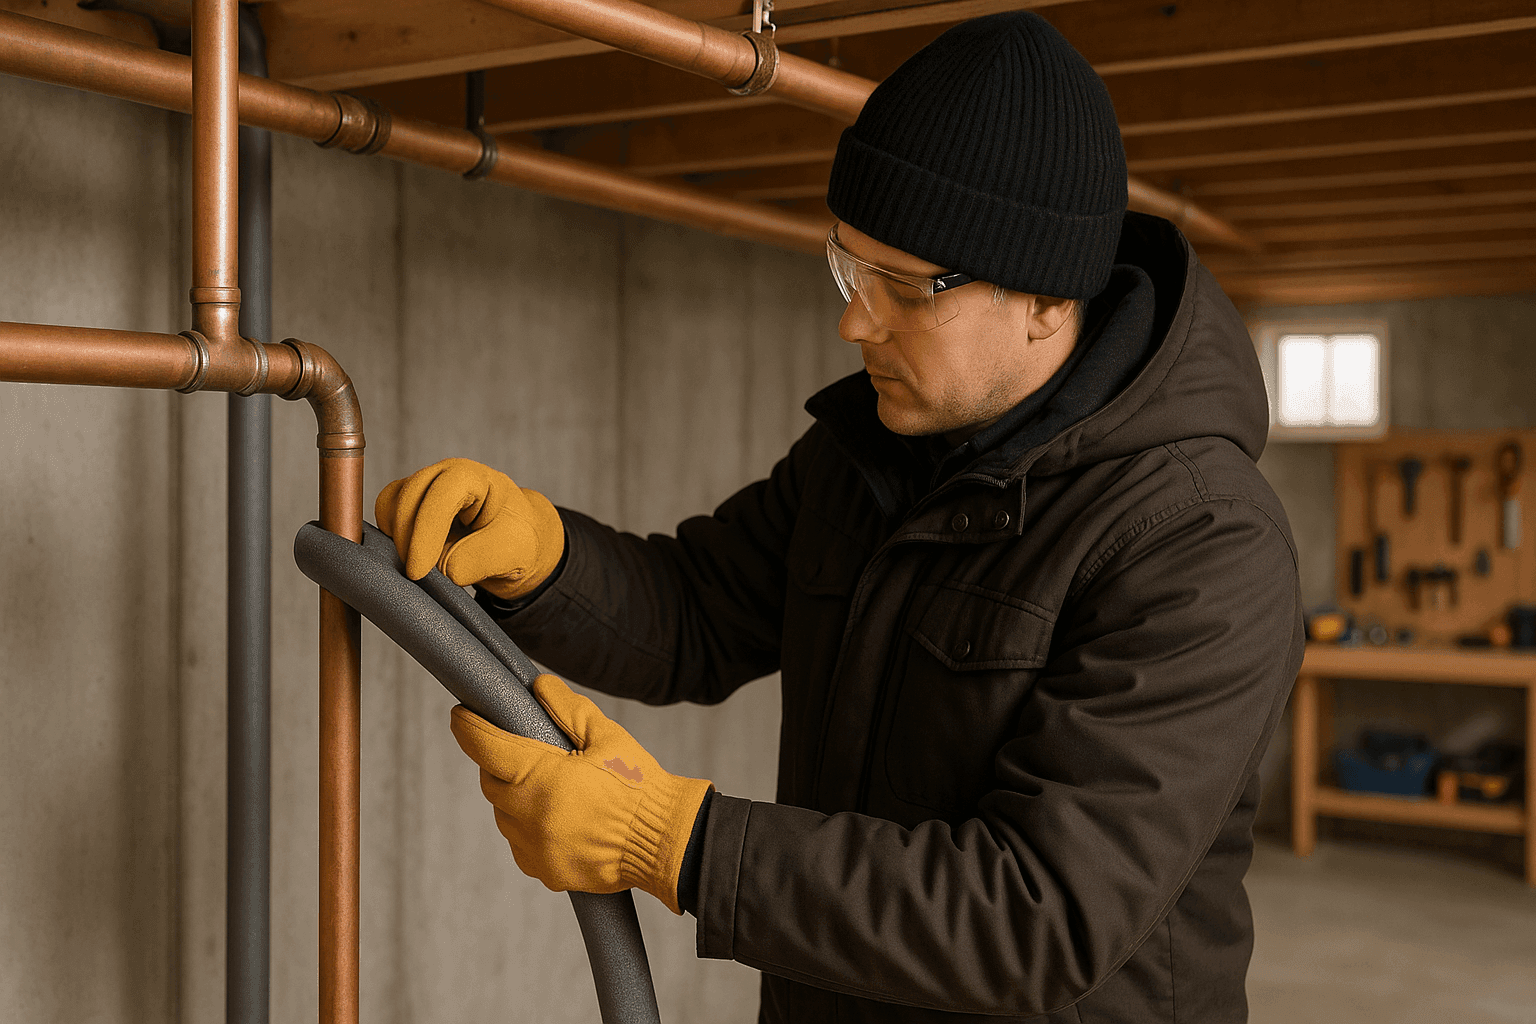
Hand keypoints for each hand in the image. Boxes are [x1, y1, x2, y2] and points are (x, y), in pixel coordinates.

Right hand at [374, 457, 562, 598]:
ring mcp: (424, 485)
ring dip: (397, 539)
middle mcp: (444, 474)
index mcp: (474, 477)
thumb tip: (443, 570)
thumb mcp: (512, 553)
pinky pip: (386, 514)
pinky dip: (390, 536)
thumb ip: (477, 560)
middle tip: (418, 576)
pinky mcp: (409, 502)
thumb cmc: (516, 539)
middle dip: (408, 541)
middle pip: (408, 497)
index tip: (419, 571)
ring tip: (420, 567)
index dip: (425, 534)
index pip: (441, 496)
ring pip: (391, 505)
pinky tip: (411, 556)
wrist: (512, 540)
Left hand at [450, 675, 712, 913]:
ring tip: (550, 788)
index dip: (469, 727)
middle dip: (500, 764)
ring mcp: (535, 848)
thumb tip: (538, 686)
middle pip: (492, 782)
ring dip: (515, 797)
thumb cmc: (639, 786)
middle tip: (525, 752)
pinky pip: (520, 844)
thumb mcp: (607, 736)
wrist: (665, 841)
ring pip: (504, 815)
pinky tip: (557, 818)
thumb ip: (568, 708)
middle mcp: (530, 815)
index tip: (461, 715)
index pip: (487, 747)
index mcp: (542, 776)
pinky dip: (529, 828)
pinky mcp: (545, 871)